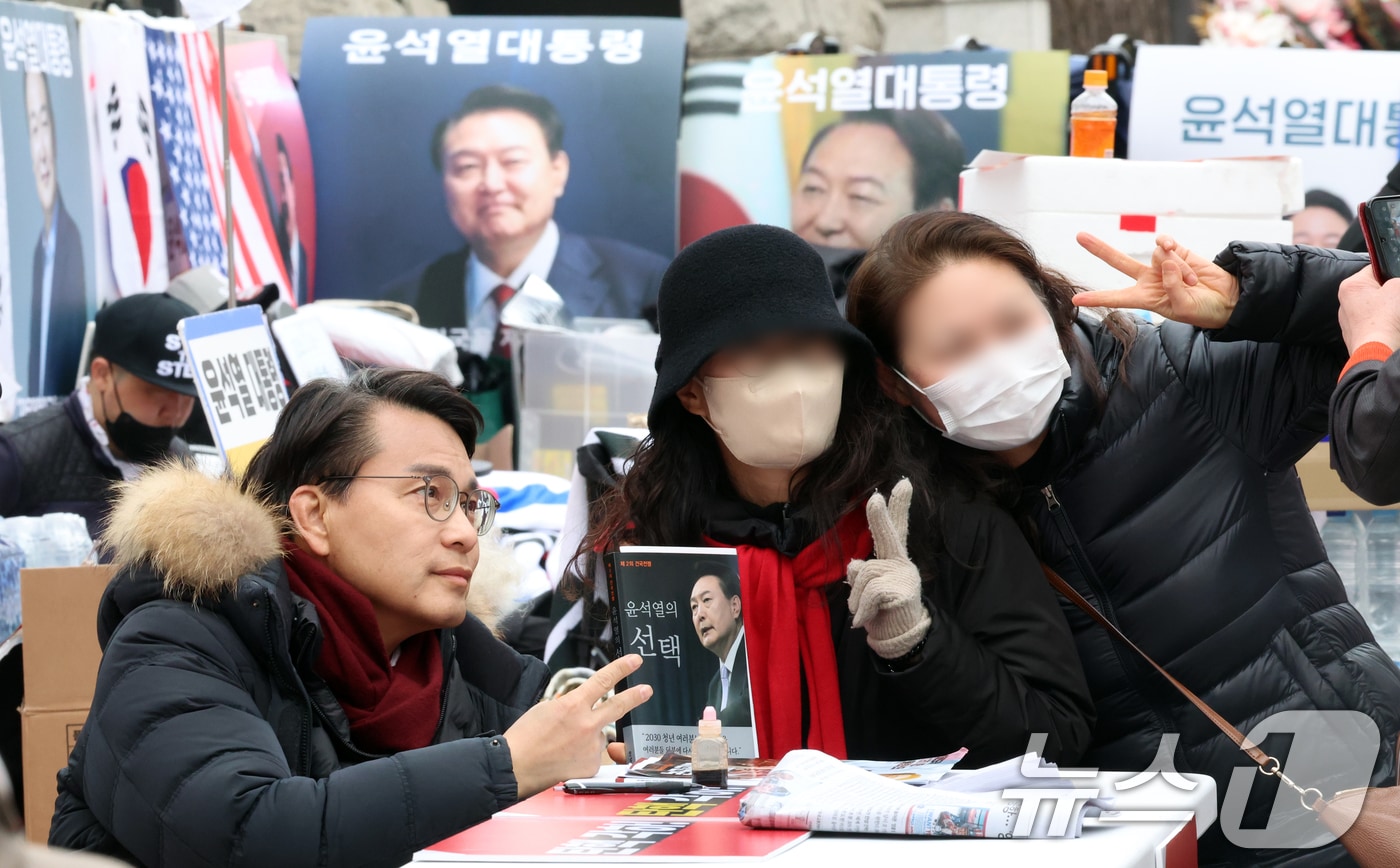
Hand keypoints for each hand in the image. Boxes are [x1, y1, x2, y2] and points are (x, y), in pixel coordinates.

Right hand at [504, 655, 651, 797]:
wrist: (514, 768)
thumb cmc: (524, 738)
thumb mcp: (545, 709)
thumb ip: (569, 705)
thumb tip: (581, 706)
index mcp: (573, 705)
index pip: (603, 680)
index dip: (622, 668)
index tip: (635, 661)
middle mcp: (587, 724)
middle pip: (618, 705)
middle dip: (635, 696)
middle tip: (647, 690)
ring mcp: (591, 746)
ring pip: (599, 735)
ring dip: (588, 737)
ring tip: (563, 746)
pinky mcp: (590, 765)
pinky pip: (593, 755)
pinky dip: (583, 755)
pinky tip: (566, 759)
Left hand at [846, 479, 931, 659]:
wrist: (898, 638)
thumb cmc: (880, 611)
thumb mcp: (867, 590)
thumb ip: (862, 572)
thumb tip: (853, 563)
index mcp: (893, 559)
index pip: (897, 529)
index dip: (899, 506)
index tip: (903, 483)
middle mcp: (901, 563)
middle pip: (889, 536)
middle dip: (880, 517)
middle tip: (874, 499)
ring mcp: (904, 576)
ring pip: (864, 574)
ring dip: (856, 597)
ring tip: (863, 611)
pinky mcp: (903, 591)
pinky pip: (869, 593)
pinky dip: (861, 608)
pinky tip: (864, 620)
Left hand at [1073, 233, 1239, 329]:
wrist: (1227, 298)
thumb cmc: (1203, 310)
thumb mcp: (1184, 307)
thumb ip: (1172, 287)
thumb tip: (1166, 260)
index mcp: (1145, 299)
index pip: (1116, 298)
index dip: (1097, 298)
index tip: (1075, 300)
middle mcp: (1149, 280)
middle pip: (1119, 262)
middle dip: (1099, 249)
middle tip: (1079, 236)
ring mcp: (1162, 264)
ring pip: (1158, 256)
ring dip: (1177, 269)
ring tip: (1192, 283)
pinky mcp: (1177, 251)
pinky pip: (1165, 244)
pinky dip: (1170, 247)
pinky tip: (1177, 254)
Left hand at [1339, 267, 1399, 353]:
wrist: (1378, 350)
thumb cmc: (1385, 319)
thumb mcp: (1398, 287)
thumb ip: (1396, 280)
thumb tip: (1395, 284)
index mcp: (1351, 286)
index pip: (1374, 269)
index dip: (1390, 273)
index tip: (1397, 282)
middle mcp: (1345, 302)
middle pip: (1375, 290)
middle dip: (1390, 294)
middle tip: (1397, 300)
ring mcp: (1349, 321)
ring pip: (1375, 308)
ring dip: (1389, 309)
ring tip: (1395, 315)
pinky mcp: (1357, 335)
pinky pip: (1374, 323)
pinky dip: (1384, 323)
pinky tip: (1392, 326)